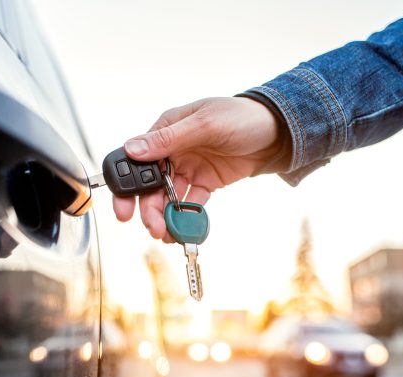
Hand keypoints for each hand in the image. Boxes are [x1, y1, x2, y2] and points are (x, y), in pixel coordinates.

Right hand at [112, 97, 282, 241]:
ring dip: (166, 216)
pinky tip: (184, 230)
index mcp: (166, 130)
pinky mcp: (206, 182)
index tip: (124, 209)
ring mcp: (189, 168)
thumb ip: (169, 139)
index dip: (127, 185)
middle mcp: (173, 150)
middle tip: (153, 228)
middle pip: (150, 184)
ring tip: (167, 234)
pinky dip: (186, 217)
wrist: (278, 132)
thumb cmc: (241, 116)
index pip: (136, 159)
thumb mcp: (204, 124)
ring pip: (168, 197)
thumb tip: (133, 149)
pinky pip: (191, 203)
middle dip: (148, 208)